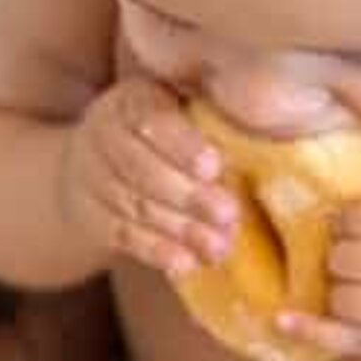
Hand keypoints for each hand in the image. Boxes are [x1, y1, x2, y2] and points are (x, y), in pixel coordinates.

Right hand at [59, 77, 238, 275]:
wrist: (97, 165)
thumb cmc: (165, 134)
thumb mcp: (181, 111)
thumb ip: (212, 121)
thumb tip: (270, 137)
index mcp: (133, 98)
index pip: (152, 119)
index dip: (182, 145)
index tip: (213, 167)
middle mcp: (103, 131)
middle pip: (142, 168)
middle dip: (188, 195)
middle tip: (228, 216)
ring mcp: (91, 175)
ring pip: (135, 204)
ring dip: (179, 229)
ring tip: (219, 247)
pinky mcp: (90, 215)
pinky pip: (122, 234)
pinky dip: (155, 251)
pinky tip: (186, 262)